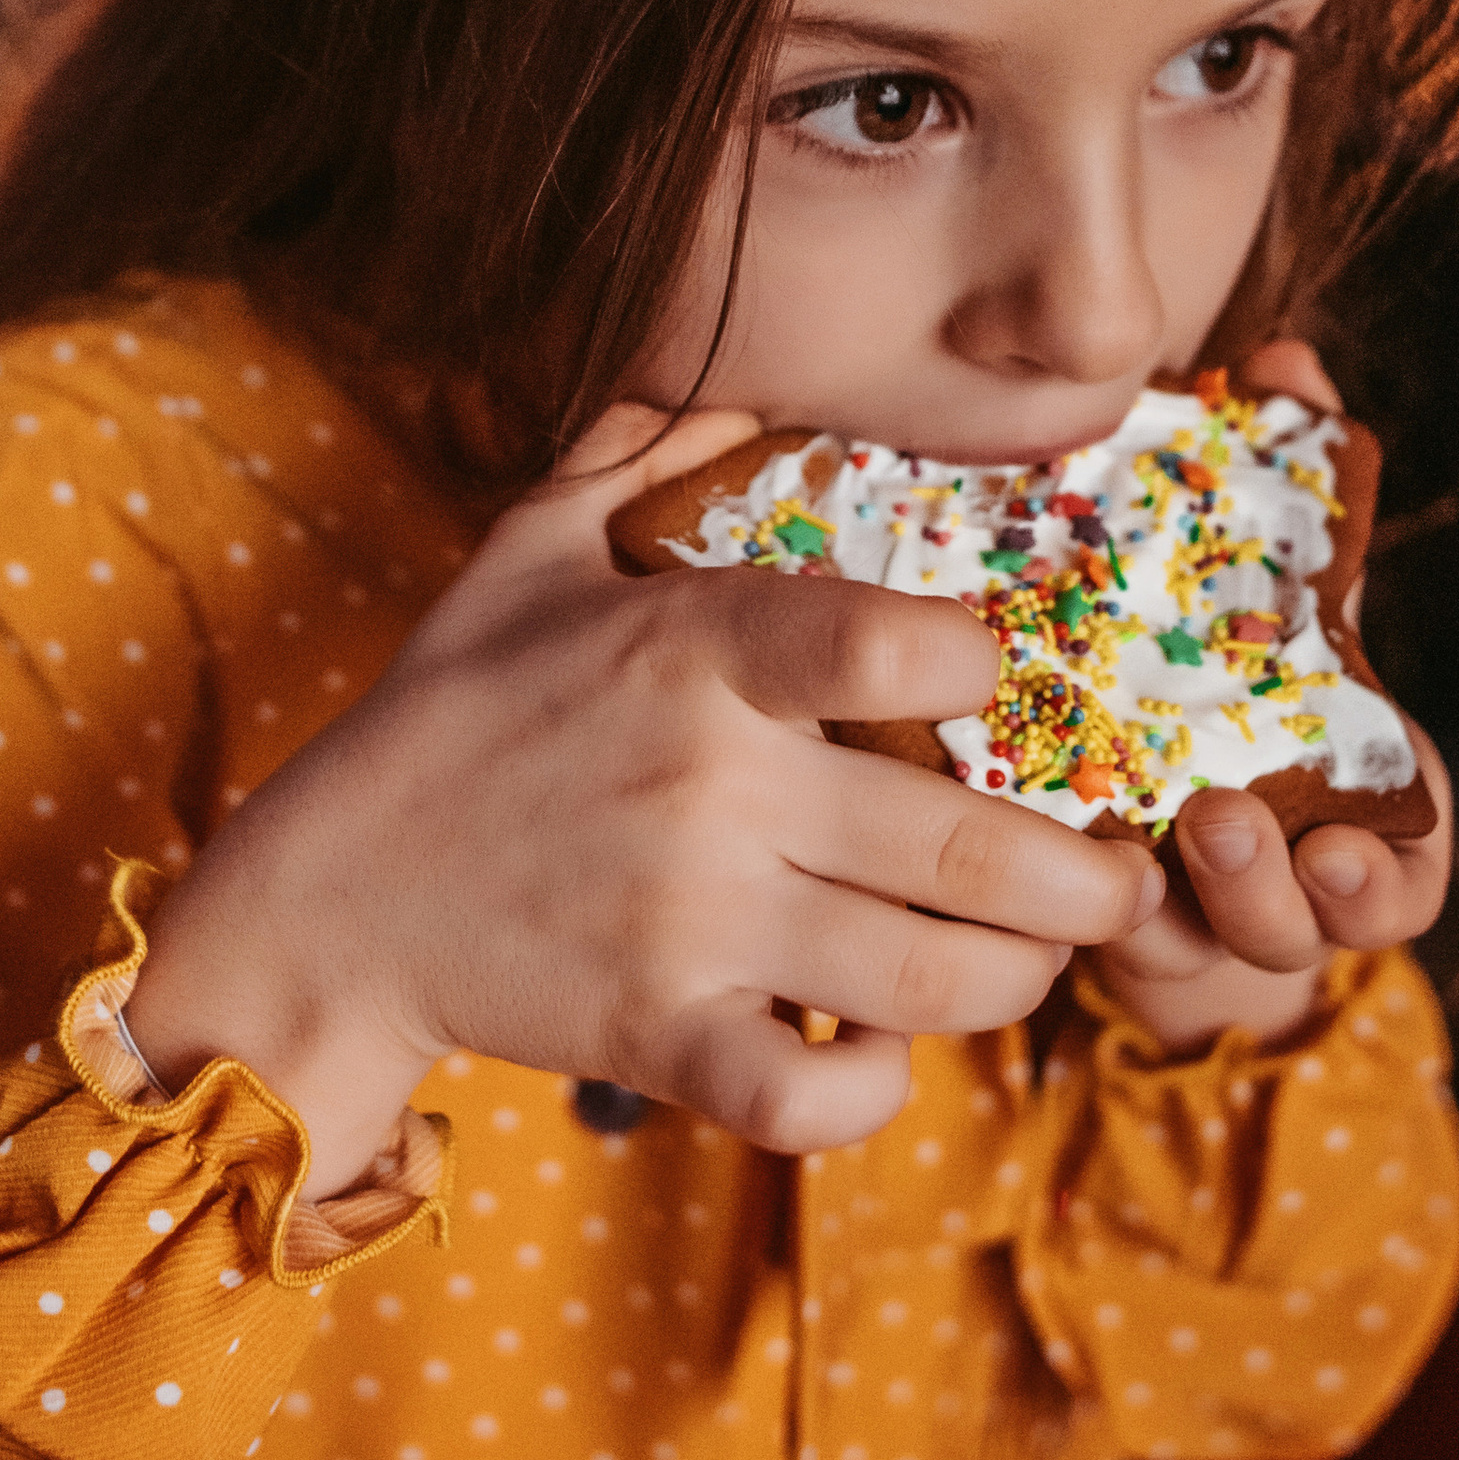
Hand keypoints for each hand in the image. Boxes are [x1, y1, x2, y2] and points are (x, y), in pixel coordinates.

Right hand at [127, 404, 1163, 1186]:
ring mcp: (687, 925)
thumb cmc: (450, 709)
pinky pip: (807, 1097)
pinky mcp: (655, 1040)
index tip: (1009, 680)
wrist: (329, 897)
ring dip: (1017, 980)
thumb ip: (649, 448)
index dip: (982, 663)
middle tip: (1129, 877)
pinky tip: (885, 1053)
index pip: (883, 647)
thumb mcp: (532, 547)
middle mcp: (706, 791)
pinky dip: (872, 1094)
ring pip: (922, 979)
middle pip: (961, 849)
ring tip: (1045, 958)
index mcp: (689, 654)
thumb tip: (755, 361)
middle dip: (1088, 879)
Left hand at [1086, 337, 1454, 1054]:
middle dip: (1264, 892)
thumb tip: (1286, 359)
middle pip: (1288, 934)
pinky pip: (1076, 934)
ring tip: (1128, 831)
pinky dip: (1065, 900)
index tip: (1350, 855)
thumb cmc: (1213, 671)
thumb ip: (1288, 479)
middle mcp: (1270, 888)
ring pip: (1179, 949)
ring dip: (1165, 899)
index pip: (1392, 885)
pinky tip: (1028, 852)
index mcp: (1344, 822)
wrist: (1110, 757)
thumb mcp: (1263, 590)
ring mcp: (1175, 917)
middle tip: (1215, 820)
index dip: (1380, 884)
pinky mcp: (1076, 915)